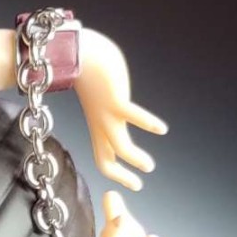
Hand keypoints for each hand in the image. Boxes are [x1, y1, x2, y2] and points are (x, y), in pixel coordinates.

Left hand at [76, 31, 167, 192]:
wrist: (74, 52)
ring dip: (134, 160)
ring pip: (119, 146)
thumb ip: (110, 105)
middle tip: (139, 185)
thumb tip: (118, 104)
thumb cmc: (90, 70)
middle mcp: (101, 123)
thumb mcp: (102, 96)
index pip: (104, 158)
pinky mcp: (113, 99)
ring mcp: (106, 113)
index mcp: (98, 125)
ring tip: (149, 167)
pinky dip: (147, 123)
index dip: (117, 174)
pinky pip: (131, 116)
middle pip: (107, 160)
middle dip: (123, 177)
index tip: (134, 183)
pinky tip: (162, 129)